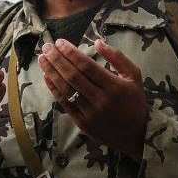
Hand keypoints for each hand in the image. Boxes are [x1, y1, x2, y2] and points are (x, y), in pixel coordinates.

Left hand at [38, 39, 147, 159]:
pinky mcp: (82, 124)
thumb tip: (98, 42)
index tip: (60, 42)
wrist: (136, 135)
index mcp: (114, 86)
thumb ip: (117, 58)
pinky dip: (54, 89)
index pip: (86, 65)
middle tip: (46, 47)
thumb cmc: (135, 101)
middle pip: (73, 76)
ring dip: (51, 72)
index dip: (71, 52)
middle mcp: (101, 100)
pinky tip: (47, 77)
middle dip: (57, 59)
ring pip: (66, 89)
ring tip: (42, 59)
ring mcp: (90, 113)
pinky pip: (65, 104)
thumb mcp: (134, 76)